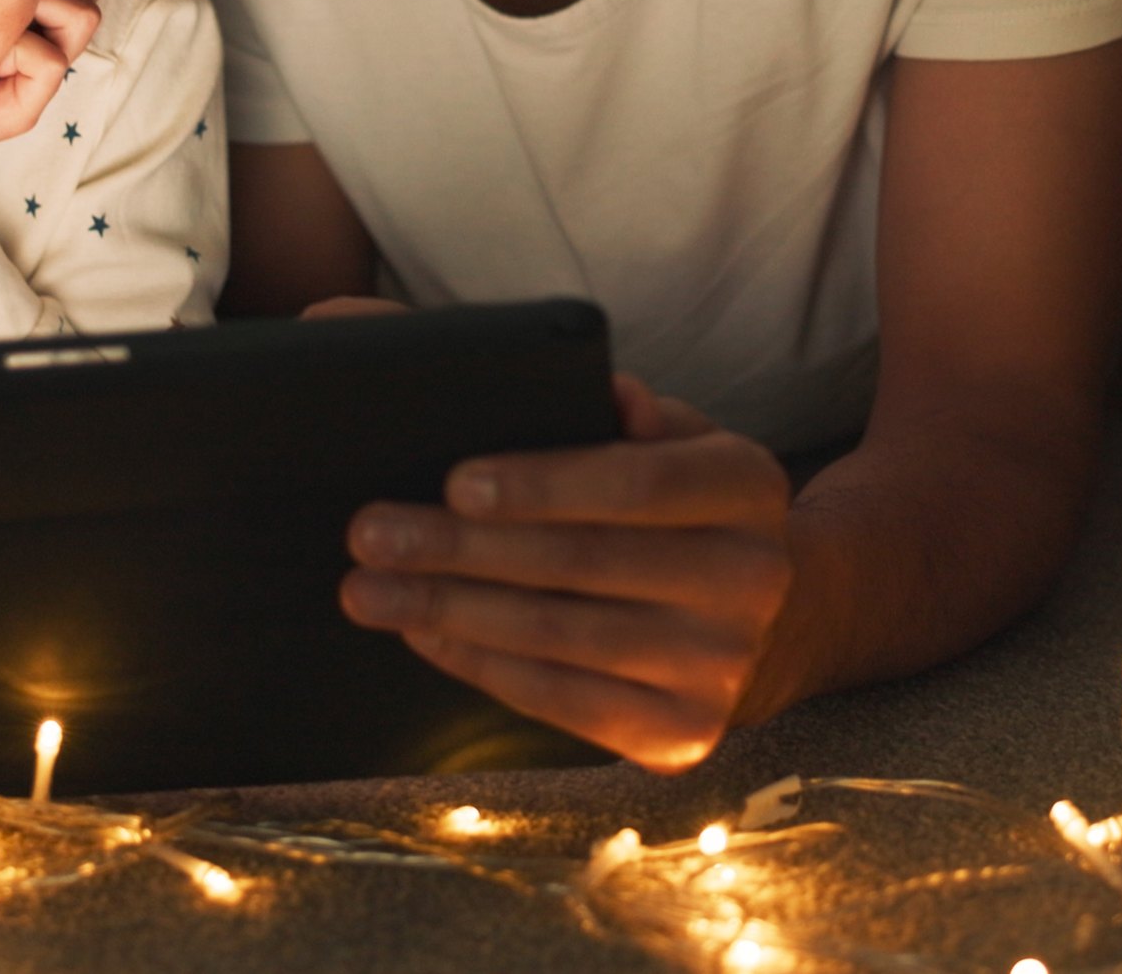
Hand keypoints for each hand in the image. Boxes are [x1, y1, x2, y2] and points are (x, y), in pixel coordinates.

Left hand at [340, 375, 791, 771]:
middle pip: (586, 563)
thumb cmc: (672, 505)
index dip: (544, 484)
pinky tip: (425, 633)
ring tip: (369, 590)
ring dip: (451, 611)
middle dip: (463, 548)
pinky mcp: (681, 733)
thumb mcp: (666, 437)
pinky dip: (483, 665)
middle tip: (371, 534)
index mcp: (747, 483)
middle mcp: (752, 577)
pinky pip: (564, 703)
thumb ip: (619, 403)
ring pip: (563, 638)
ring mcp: (720, 665)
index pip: (641, 483)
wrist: (752, 616)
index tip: (455, 482)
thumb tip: (603, 388)